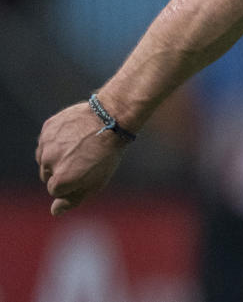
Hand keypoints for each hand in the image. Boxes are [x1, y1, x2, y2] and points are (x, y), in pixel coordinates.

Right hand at [35, 101, 127, 215]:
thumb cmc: (107, 153)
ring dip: (56, 156)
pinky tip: (73, 135)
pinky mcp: (47, 128)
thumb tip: (54, 211)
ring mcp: (46, 144)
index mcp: (61, 180)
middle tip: (83, 159)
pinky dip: (56, 141)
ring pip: (44, 158)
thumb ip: (73, 199)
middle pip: (47, 175)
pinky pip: (46, 141)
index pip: (55, 191)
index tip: (86, 172)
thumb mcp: (96, 182)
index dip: (71, 183)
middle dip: (61, 170)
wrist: (112, 118)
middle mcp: (48, 162)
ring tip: (79, 147)